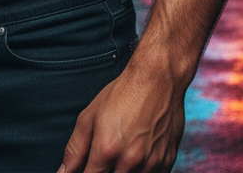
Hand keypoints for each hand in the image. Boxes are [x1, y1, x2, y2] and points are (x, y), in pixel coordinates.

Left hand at [57, 58, 185, 172]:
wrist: (158, 79)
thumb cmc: (123, 94)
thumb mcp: (90, 116)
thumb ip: (75, 149)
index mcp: (107, 149)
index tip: (90, 165)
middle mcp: (130, 160)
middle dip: (106, 170)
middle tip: (108, 154)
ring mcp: (152, 163)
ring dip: (124, 171)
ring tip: (124, 150)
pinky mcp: (167, 162)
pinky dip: (143, 170)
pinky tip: (139, 153)